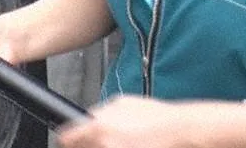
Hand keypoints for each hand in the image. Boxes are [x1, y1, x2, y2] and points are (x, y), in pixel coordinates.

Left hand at [58, 95, 194, 147]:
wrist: (179, 129)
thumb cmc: (155, 115)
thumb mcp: (122, 103)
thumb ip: (101, 111)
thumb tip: (89, 116)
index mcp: (98, 125)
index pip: (68, 138)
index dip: (66, 139)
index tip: (66, 141)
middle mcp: (103, 143)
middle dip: (85, 144)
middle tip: (98, 140)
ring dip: (100, 146)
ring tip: (119, 141)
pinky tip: (127, 145)